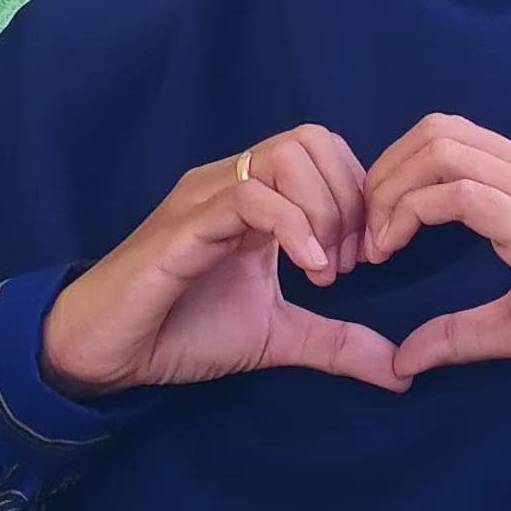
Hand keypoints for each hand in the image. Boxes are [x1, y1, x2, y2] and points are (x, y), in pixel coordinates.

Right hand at [40, 125, 406, 395]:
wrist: (107, 352)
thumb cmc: (182, 331)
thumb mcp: (278, 337)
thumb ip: (338, 344)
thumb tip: (402, 371)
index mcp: (256, 197)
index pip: (327, 152)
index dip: (360, 198)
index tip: (364, 260)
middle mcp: (231, 183)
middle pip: (313, 139)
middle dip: (349, 199)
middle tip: (350, 263)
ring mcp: (206, 197)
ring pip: (286, 155)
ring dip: (324, 209)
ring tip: (325, 268)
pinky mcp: (185, 225)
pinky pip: (249, 196)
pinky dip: (294, 227)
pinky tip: (308, 269)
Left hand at [360, 113, 510, 397]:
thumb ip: (461, 333)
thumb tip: (401, 359)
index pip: (449, 141)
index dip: (395, 176)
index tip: (371, 234)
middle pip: (436, 132)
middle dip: (381, 177)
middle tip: (360, 236)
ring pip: (443, 152)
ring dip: (390, 193)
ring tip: (373, 243)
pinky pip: (465, 196)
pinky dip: (413, 214)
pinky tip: (395, 249)